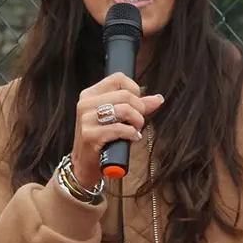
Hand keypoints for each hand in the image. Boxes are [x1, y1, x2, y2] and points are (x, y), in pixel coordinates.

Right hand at [71, 73, 165, 188]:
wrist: (85, 164)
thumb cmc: (103, 140)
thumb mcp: (118, 119)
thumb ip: (137, 106)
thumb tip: (158, 98)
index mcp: (90, 94)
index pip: (118, 78)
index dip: (135, 90)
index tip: (137, 105)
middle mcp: (85, 103)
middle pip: (125, 95)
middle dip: (139, 109)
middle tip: (138, 122)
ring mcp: (86, 119)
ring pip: (124, 109)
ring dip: (137, 122)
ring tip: (135, 130)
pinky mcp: (89, 135)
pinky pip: (120, 129)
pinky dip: (131, 134)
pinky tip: (131, 138)